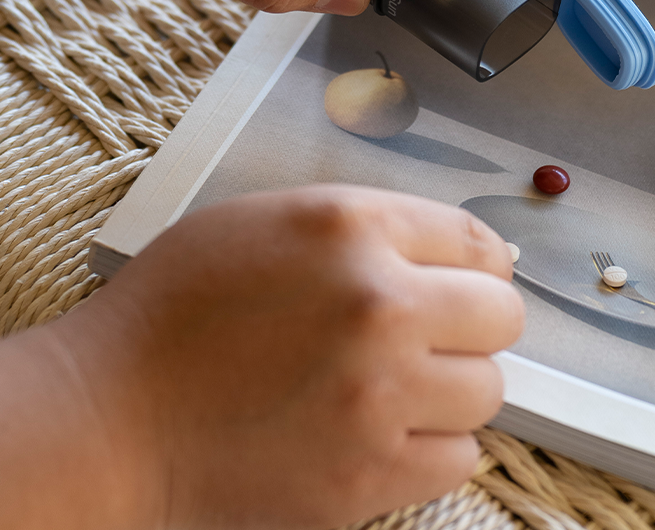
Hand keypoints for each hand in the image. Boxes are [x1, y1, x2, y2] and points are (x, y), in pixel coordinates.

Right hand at [0, 186, 523, 529]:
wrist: (108, 417)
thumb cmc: (176, 309)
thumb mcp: (270, 221)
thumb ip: (367, 225)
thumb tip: (455, 250)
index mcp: (352, 230)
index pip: (477, 241)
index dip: (481, 262)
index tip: (473, 278)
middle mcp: (379, 306)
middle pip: (502, 314)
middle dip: (476, 321)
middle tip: (437, 332)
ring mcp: (378, 397)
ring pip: (488, 390)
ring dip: (456, 386)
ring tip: (403, 384)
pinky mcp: (366, 477)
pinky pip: (460, 459)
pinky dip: (436, 446)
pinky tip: (390, 431)